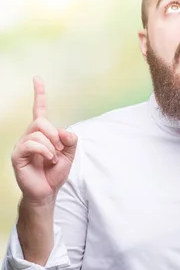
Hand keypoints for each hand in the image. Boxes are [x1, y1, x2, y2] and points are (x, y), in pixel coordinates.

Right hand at [11, 76, 77, 204]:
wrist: (47, 191)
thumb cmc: (55, 172)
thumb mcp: (70, 155)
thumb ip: (71, 141)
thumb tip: (64, 131)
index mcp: (42, 133)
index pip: (39, 109)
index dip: (39, 94)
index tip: (37, 78)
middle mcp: (29, 135)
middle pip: (42, 121)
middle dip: (55, 135)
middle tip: (59, 150)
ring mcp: (22, 144)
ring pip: (38, 132)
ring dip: (51, 146)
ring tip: (52, 158)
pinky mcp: (18, 154)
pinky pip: (32, 144)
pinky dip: (45, 151)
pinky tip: (48, 160)